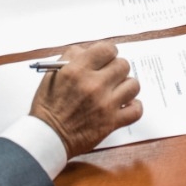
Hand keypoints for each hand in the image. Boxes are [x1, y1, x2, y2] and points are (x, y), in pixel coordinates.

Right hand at [29, 41, 141, 158]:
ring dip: (126, 86)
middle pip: (123, 65)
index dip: (108, 52)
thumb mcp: (53, 74)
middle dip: (116, 68)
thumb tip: (89, 51)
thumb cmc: (48, 106)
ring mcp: (105, 104)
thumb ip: (72, 57)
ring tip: (116, 90)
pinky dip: (134, 106)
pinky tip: (124, 105)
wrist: (48, 136)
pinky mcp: (112, 122)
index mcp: (77, 70)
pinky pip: (136, 109)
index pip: (107, 49)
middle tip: (109, 76)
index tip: (106, 58)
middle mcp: (94, 85)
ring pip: (133, 85)